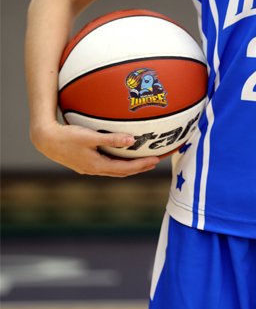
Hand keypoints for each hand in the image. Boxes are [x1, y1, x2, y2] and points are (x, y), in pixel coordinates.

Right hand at [31, 121, 159, 176]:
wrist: (45, 140)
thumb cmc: (66, 137)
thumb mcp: (89, 137)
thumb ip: (111, 139)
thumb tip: (132, 140)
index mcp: (97, 166)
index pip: (125, 168)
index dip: (141, 165)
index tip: (156, 160)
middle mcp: (94, 170)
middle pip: (122, 172)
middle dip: (140, 167)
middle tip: (155, 162)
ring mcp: (89, 168)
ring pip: (115, 170)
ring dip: (130, 167)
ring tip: (143, 161)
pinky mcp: (85, 163)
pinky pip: (107, 165)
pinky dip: (118, 163)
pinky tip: (122, 157)